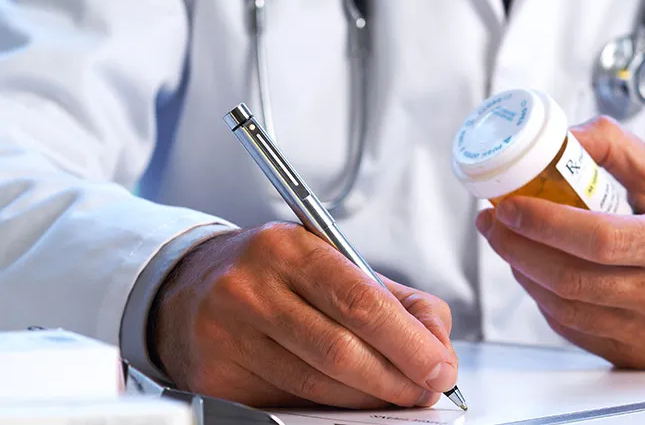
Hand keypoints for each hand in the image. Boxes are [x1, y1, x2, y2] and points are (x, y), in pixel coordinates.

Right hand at [150, 222, 458, 408]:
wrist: (191, 285)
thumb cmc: (274, 274)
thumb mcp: (331, 263)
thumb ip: (393, 298)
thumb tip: (437, 341)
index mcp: (291, 249)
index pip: (361, 302)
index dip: (408, 343)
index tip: (440, 367)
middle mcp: (253, 288)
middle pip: (340, 350)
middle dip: (397, 378)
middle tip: (427, 391)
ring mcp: (229, 335)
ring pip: (316, 385)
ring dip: (368, 400)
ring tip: (397, 397)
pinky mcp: (217, 376)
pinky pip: (287, 403)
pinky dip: (329, 408)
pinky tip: (350, 401)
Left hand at [476, 117, 644, 367]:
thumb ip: (616, 149)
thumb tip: (562, 135)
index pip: (597, 239)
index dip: (543, 223)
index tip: (507, 205)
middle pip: (569, 278)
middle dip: (516, 247)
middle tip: (492, 220)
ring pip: (565, 308)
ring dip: (525, 273)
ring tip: (508, 242)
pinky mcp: (637, 356)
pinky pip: (575, 330)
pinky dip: (546, 300)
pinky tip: (537, 273)